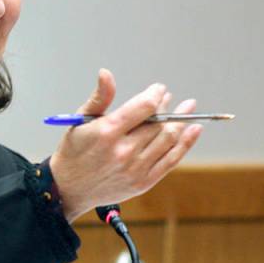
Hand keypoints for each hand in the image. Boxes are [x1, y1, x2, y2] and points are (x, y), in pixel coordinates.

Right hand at [50, 69, 202, 221]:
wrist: (68, 189)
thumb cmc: (74, 151)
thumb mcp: (80, 121)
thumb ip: (99, 97)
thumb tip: (106, 73)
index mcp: (107, 132)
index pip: (144, 107)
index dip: (155, 94)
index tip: (158, 89)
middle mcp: (123, 151)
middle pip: (158, 123)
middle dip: (167, 107)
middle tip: (170, 98)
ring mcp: (135, 169)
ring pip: (168, 139)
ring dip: (181, 121)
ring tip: (188, 108)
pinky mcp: (143, 182)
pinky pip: (171, 160)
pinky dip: (186, 143)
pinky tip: (194, 130)